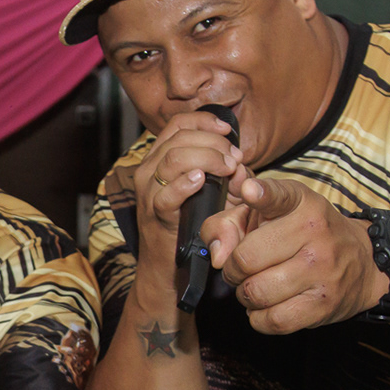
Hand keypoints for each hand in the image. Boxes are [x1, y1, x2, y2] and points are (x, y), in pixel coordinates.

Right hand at [128, 110, 240, 287]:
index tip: (228, 131)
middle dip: (213, 142)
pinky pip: (166, 194)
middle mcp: (149, 170)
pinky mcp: (154, 214)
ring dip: (207, 158)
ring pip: (173, 158)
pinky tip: (202, 181)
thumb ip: (224, 175)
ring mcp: (148, 192)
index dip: (205, 121)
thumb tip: (241, 164)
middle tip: (235, 159)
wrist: (170, 267)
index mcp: (159, 158)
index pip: (178, 124)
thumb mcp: (208, 192)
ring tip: (227, 169)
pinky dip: (185, 184)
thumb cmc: (189, 226)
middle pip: (180, 137)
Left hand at [210, 175, 388, 333]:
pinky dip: (259, 318)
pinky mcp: (322, 304)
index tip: (250, 191)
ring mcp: (321, 270)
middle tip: (240, 270)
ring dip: (245, 295)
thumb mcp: (272, 215)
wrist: (362, 262)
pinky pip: (272, 320)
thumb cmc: (306, 236)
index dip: (260, 194)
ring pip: (255, 292)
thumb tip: (217, 254)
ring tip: (255, 287)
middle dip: (233, 270)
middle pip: (246, 258)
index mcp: (301, 204)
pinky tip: (267, 305)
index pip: (278, 196)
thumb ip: (230, 223)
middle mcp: (314, 233)